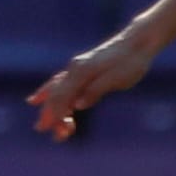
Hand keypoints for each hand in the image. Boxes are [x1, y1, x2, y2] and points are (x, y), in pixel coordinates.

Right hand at [28, 28, 159, 140]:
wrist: (138, 42)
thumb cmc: (131, 61)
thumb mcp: (118, 78)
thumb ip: (96, 90)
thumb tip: (77, 105)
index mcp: (82, 71)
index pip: (62, 96)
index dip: (55, 114)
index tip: (51, 131)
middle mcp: (75, 69)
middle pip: (55, 95)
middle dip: (49, 114)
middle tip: (48, 133)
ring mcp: (77, 69)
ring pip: (56, 90)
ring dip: (51, 108)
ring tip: (49, 127)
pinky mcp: (82, 70)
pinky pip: (60, 84)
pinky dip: (48, 94)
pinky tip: (36, 100)